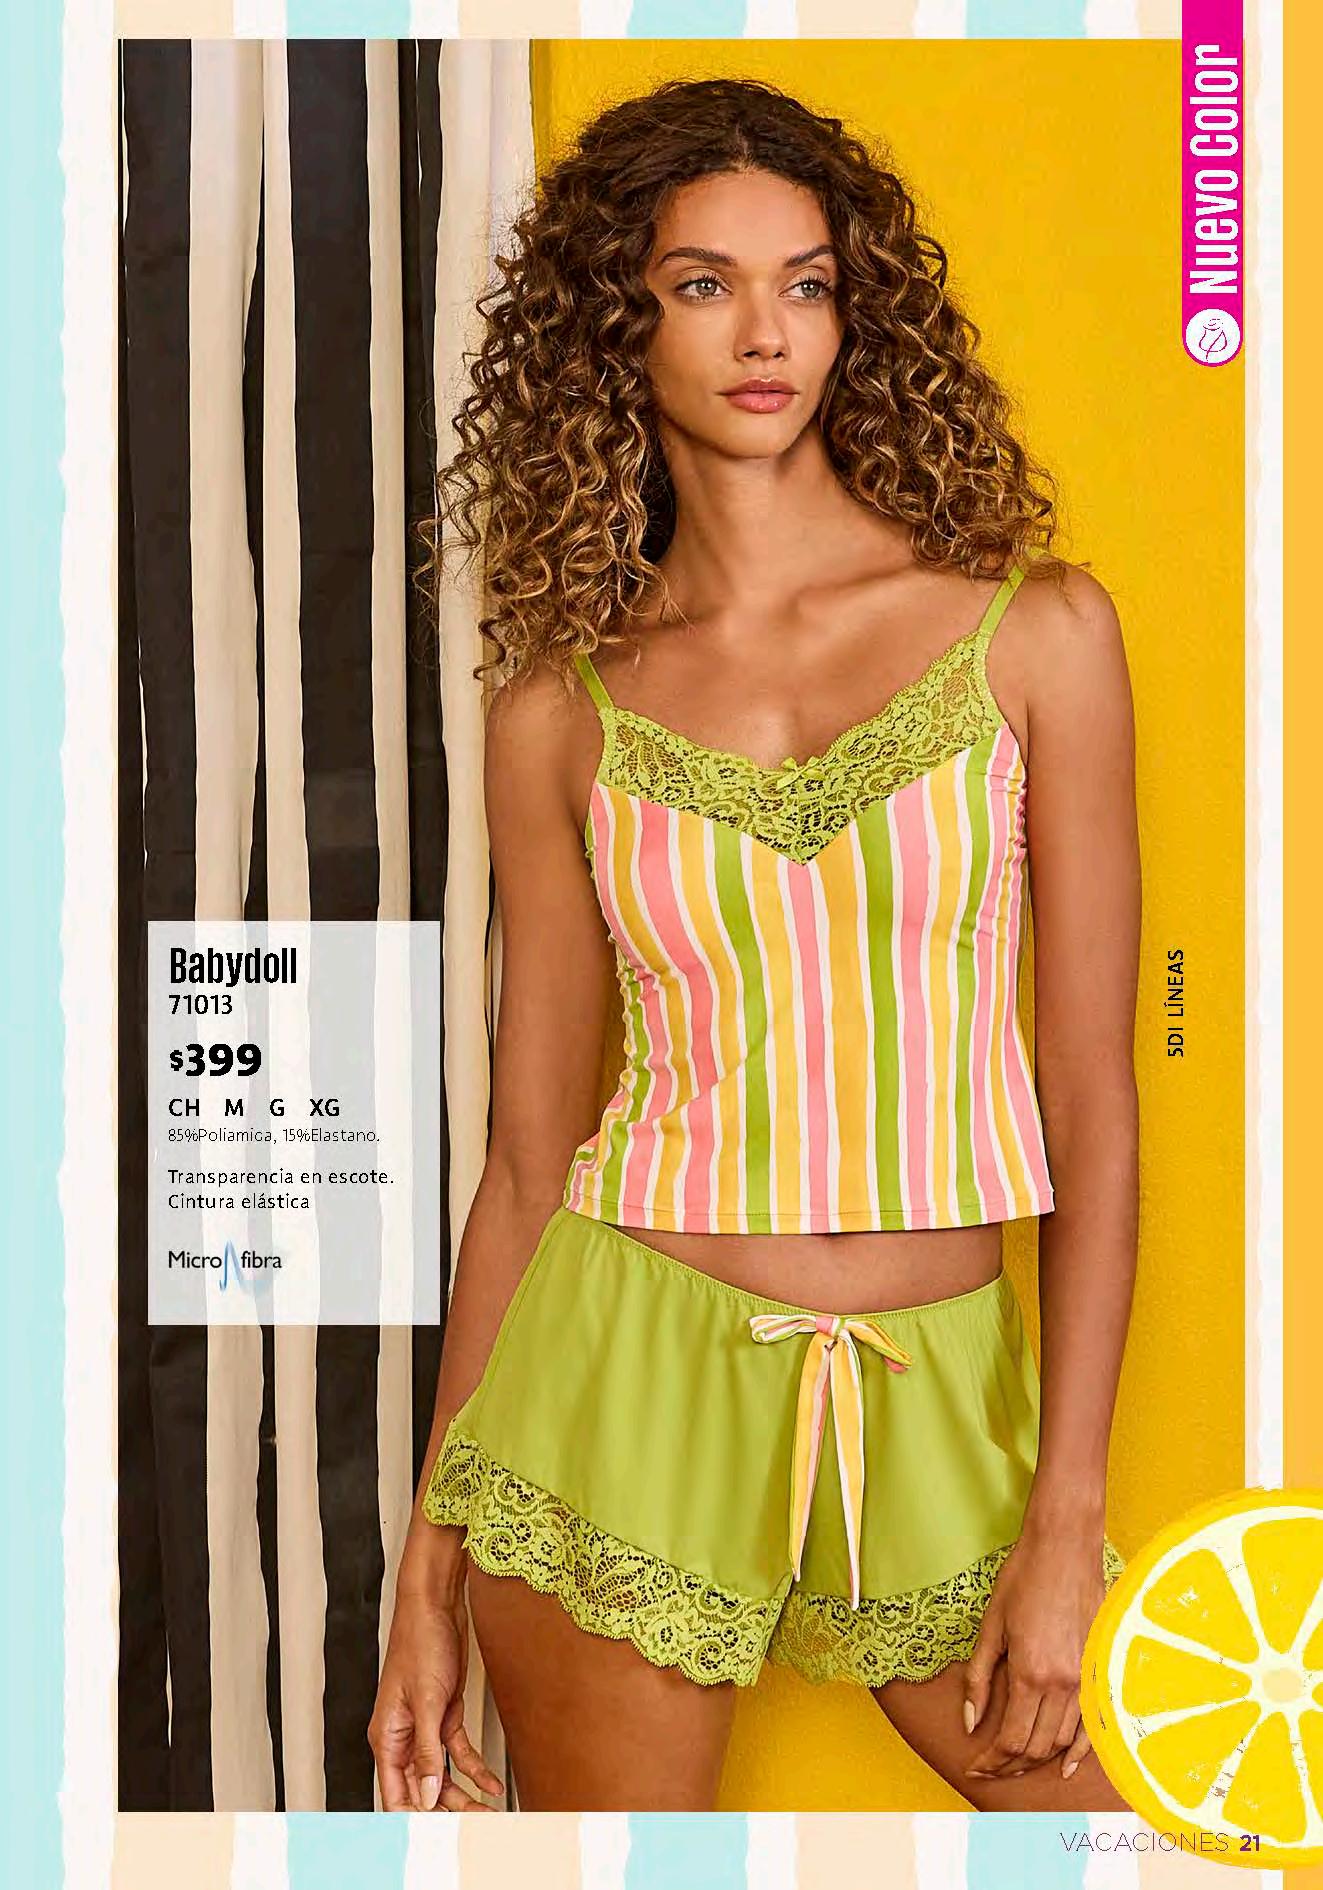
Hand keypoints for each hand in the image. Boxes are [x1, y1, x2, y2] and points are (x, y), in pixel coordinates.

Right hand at [369, 1564, 505, 1810]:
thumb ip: (426, 1752)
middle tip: (475, 1828)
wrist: (437, 1608)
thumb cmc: (420, 1644)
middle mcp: (403, 1738)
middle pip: (422, 1789)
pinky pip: (459, 1753)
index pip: (395, 1794)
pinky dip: (475, 1770)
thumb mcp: (425, 1701)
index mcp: (386, 1738)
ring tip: (489, 1814)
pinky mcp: (444, 1716)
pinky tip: (492, 1785)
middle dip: (447, 1811)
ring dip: (464, 1795)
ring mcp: (424, 1729)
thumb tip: (426, 1795)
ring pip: (442, 1776)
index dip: (415, 1819)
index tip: (439, 1839)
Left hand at [961, 1531, 1104, 1781]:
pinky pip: (1094, 1725)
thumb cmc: (1022, 1578)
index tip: (974, 1766)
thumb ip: (979, 1678)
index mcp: (1030, 1674)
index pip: (1011, 1739)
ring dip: (1038, 1759)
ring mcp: (1086, 1678)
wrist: (1064, 1546)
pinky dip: (1081, 1752)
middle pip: (1036, 1747)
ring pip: (1063, 1740)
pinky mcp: (1101, 1670)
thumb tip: (969, 1722)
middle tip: (990, 1767)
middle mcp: (1062, 1684)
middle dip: (1010, 1765)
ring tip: (1015, 1764)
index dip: (991, 1760)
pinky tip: (1065, 1767)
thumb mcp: (991, 1626)